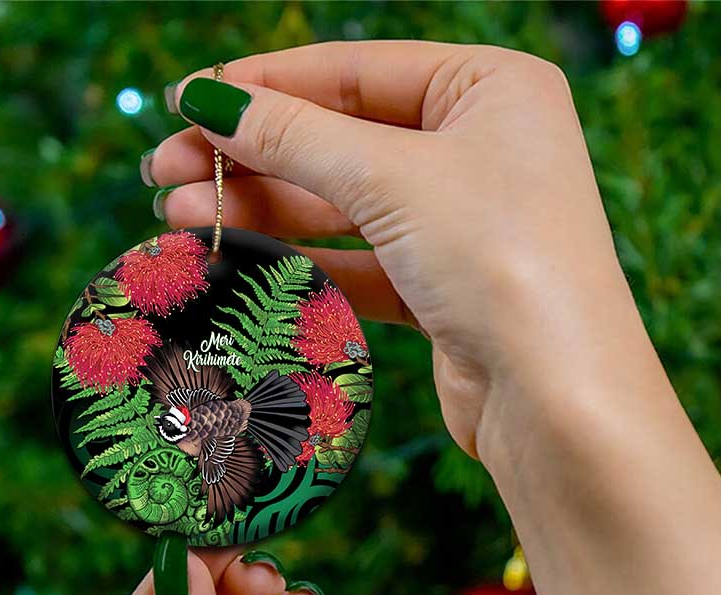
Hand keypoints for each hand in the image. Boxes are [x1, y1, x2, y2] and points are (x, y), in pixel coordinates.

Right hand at [149, 41, 720, 594]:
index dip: (265, 85)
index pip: (356, 70)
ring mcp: (464, 223)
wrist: (557, 398)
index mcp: (491, 88)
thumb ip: (295, 137)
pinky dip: (302, 257)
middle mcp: (482, 149)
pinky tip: (237, 255)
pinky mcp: (445, 289)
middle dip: (253, 155)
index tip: (185, 102)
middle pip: (343, 139)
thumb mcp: (391, 178)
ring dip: (264, 208)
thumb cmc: (499, 259)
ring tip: (180, 213)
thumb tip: (206, 101)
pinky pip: (361, 259)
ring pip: (345, 204)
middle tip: (163, 171)